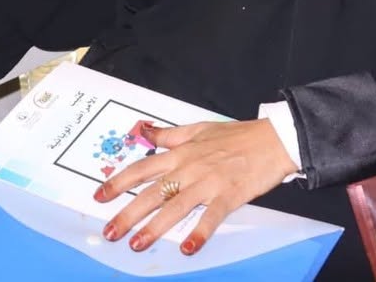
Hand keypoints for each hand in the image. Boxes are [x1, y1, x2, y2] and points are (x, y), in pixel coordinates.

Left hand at [96, 117, 294, 254]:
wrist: (275, 139)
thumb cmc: (239, 135)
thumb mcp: (201, 128)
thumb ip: (171, 134)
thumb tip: (146, 131)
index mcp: (182, 153)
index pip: (142, 168)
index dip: (119, 183)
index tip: (100, 196)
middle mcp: (190, 167)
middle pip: (152, 192)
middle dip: (128, 214)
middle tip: (110, 233)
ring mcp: (209, 182)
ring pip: (175, 206)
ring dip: (155, 227)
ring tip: (137, 245)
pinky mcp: (229, 194)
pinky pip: (211, 217)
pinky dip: (200, 232)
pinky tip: (188, 248)